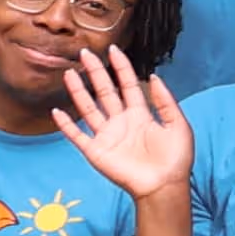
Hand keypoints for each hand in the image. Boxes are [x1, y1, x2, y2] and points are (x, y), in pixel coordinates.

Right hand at [60, 44, 192, 203]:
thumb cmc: (175, 158)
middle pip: (105, 91)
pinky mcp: (96, 151)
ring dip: (78, 92)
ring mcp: (107, 135)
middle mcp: (121, 121)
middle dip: (96, 72)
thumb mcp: (178, 125)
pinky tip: (57, 111)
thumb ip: (166, 101)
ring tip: (69, 73)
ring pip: (88, 108)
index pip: (127, 84)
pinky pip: (77, 136)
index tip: (113, 50)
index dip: (121, 67)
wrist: (164, 185)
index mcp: (140, 114)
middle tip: (85, 53)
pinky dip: (66, 125)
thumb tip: (155, 76)